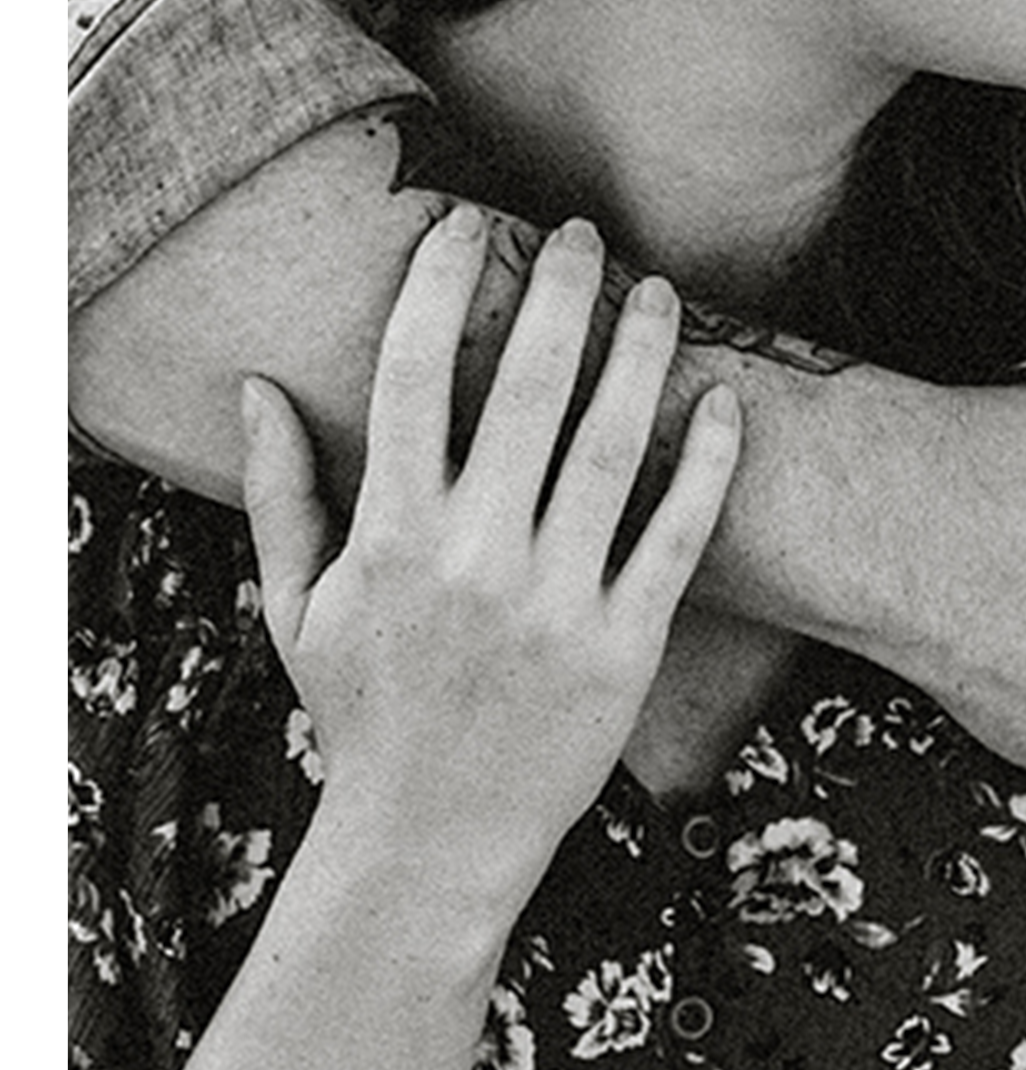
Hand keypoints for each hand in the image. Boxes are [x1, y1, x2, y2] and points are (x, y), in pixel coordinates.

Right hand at [239, 208, 741, 919]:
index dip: (439, 287)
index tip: (466, 226)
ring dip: (641, 356)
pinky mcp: (623, 647)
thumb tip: (256, 388)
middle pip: (527, 389)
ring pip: (611, 447)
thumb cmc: (364, 713)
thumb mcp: (298, 608)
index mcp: (392, 537)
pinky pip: (677, 536)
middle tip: (582, 234)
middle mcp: (475, 558)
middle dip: (558, 294)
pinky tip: (725, 401)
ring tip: (662, 292)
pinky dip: (707, 464)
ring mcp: (557, 602)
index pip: (412, 377)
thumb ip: (282, 494)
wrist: (431, 842)